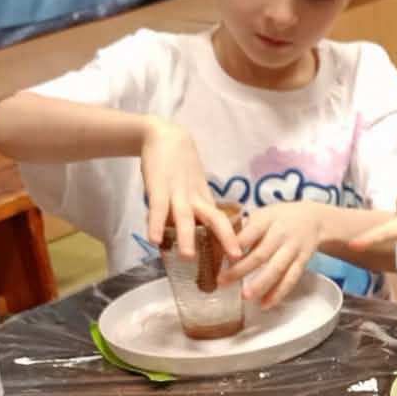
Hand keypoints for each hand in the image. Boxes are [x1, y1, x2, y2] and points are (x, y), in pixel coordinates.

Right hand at [139, 119, 239, 262]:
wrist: (163, 135)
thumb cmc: (179, 167)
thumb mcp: (192, 189)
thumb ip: (195, 211)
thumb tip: (200, 237)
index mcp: (204, 200)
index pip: (223, 222)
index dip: (232, 239)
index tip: (241, 259)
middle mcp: (195, 198)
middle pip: (214, 219)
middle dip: (225, 239)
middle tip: (235, 260)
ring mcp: (176, 192)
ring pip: (184, 216)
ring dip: (186, 236)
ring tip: (188, 257)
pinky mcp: (157, 186)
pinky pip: (158, 207)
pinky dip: (156, 223)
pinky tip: (154, 240)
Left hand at [219, 199, 330, 307]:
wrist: (314, 219)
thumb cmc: (279, 218)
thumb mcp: (262, 214)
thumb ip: (242, 229)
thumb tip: (215, 244)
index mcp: (267, 219)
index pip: (250, 232)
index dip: (236, 245)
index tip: (220, 257)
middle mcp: (281, 234)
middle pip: (261, 254)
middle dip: (241, 269)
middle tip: (222, 282)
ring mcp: (293, 249)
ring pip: (277, 268)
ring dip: (261, 284)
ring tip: (245, 297)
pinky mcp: (302, 262)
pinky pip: (291, 279)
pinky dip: (278, 293)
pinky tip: (265, 304)